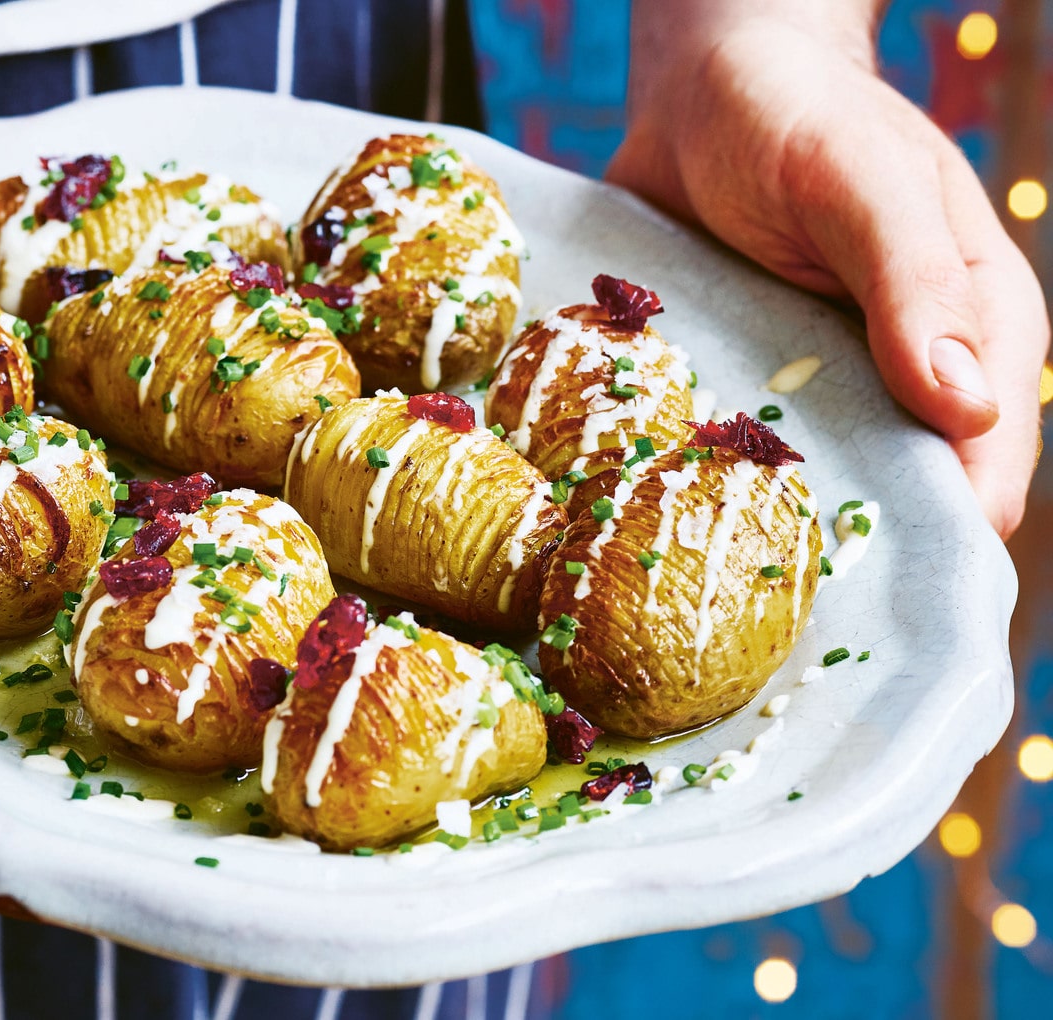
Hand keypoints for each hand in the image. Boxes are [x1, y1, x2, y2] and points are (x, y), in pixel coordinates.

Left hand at [608, 1, 1047, 536]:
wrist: (702, 91)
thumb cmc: (798, 119)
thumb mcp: (862, 182)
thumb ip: (915, 286)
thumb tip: (970, 412)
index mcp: (974, 335)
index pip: (985, 475)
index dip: (942, 539)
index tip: (871, 585)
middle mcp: (902, 378)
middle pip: (895, 505)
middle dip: (842, 551)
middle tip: (765, 589)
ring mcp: (820, 390)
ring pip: (810, 494)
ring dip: (765, 528)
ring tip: (703, 565)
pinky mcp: (747, 387)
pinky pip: (734, 458)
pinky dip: (705, 483)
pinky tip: (660, 510)